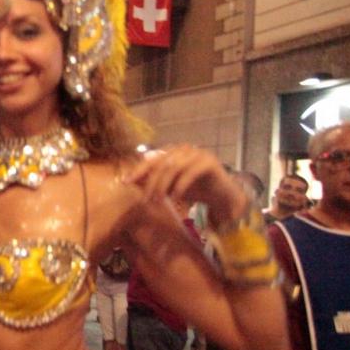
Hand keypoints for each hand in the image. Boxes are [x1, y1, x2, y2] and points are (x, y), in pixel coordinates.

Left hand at [129, 144, 246, 224]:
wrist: (223, 196)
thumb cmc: (196, 190)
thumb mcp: (170, 186)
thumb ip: (152, 181)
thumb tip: (129, 180)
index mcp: (174, 152)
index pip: (151, 158)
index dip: (138, 170)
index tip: (126, 182)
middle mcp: (185, 149)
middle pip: (161, 163)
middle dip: (151, 182)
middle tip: (146, 199)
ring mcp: (198, 153)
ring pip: (173, 167)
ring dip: (163, 185)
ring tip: (159, 201)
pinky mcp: (209, 162)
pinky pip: (189, 173)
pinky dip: (180, 186)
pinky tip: (175, 199)